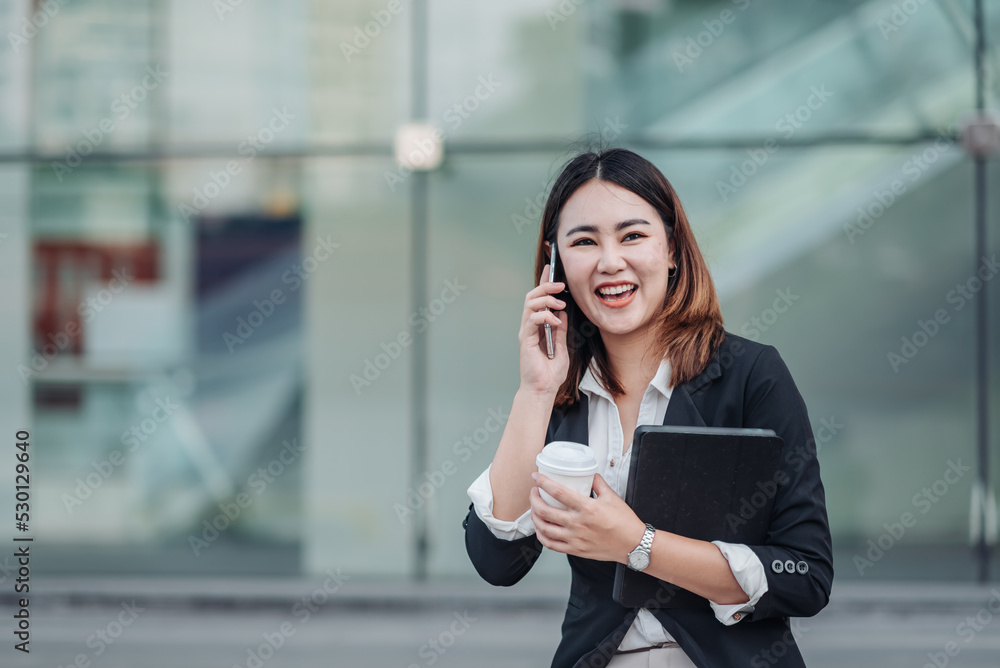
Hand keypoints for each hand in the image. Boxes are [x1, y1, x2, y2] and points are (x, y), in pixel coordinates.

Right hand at [517, 260, 568, 395]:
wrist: (542, 389)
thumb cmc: (550, 373)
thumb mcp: (562, 346)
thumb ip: (561, 329)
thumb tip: (562, 312)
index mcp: (537, 327)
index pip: (538, 300)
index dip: (544, 283)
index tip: (551, 269)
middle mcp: (529, 326)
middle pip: (532, 297)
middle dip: (546, 286)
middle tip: (561, 286)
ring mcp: (526, 332)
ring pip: (530, 304)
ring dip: (546, 299)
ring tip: (560, 304)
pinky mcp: (525, 339)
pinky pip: (532, 319)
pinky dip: (545, 316)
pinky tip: (555, 321)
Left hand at [529, 472, 646, 564]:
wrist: (633, 545)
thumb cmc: (624, 522)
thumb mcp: (612, 497)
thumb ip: (598, 483)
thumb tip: (589, 474)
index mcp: (586, 508)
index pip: (558, 492)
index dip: (543, 483)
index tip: (536, 477)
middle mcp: (578, 524)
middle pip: (544, 511)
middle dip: (534, 499)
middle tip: (534, 492)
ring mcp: (575, 539)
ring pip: (544, 529)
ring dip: (535, 517)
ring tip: (535, 509)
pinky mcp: (576, 550)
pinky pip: (551, 545)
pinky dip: (542, 536)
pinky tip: (541, 529)